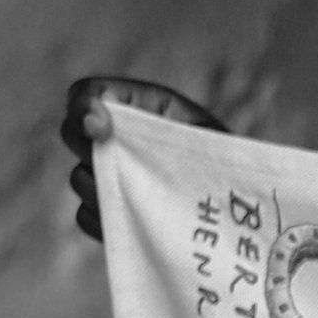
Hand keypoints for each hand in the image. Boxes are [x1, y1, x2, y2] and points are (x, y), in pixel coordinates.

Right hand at [61, 74, 227, 241]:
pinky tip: (141, 222)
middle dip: (89, 148)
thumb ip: (151, 119)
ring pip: (79, 177)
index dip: (82, 106)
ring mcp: (116, 177)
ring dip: (106, 188)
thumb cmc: (232, 173)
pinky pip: (86, 215)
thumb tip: (98, 119)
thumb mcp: (202, 136)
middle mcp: (123, 140)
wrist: (246, 225)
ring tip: (149, 200)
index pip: (89, 93)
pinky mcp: (114, 214)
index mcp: (145, 108)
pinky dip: (106, 219)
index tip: (99, 128)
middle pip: (71, 131)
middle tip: (126, 166)